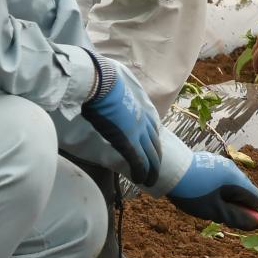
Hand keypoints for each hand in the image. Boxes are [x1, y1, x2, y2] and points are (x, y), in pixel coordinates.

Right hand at [82, 58, 162, 187]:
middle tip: (155, 169)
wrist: (100, 82)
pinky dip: (141, 172)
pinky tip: (141, 179)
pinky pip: (139, 162)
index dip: (152, 138)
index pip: (153, 127)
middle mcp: (144, 120)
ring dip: (151, 170)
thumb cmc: (106, 77)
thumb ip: (124, 89)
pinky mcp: (128, 142)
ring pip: (150, 156)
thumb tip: (117, 85)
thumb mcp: (122, 81)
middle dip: (156, 158)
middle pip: (155, 144)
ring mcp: (138, 132)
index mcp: (143, 106)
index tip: (151, 146)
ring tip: (150, 180)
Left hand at [168, 150, 257, 227]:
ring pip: (233, 188)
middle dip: (240, 209)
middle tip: (223, 220)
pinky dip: (220, 194)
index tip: (249, 227)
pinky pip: (223, 182)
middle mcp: (232, 169)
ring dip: (229, 202)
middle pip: (245, 193)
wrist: (168, 169)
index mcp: (237, 179)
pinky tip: (204, 199)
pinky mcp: (210, 164)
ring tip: (211, 210)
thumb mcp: (215, 210)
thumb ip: (237, 217)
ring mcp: (221, 165)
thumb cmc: (193, 192)